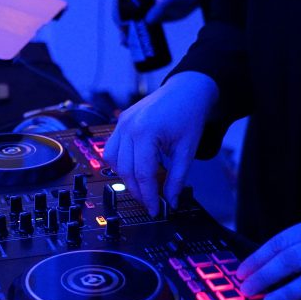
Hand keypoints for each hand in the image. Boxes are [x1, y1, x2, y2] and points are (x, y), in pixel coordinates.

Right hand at [103, 71, 217, 215]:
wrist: (186, 90)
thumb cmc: (189, 115)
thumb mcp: (186, 150)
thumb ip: (177, 178)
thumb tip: (171, 200)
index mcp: (146, 133)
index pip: (143, 174)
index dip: (149, 196)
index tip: (156, 209)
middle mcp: (128, 128)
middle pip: (126, 170)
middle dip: (137, 190)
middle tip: (150, 202)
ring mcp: (121, 124)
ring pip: (113, 161)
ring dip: (126, 177)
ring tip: (142, 186)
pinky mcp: (120, 122)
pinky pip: (112, 149)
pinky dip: (120, 162)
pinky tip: (134, 167)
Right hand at [113, 0, 197, 45]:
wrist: (190, 0)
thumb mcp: (168, 1)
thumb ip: (159, 8)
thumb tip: (148, 21)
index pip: (120, 3)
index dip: (116, 13)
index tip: (120, 24)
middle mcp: (138, 4)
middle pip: (123, 17)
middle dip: (121, 29)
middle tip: (125, 39)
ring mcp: (144, 13)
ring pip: (129, 25)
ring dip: (125, 35)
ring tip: (127, 45)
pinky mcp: (150, 21)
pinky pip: (138, 29)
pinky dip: (134, 37)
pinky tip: (133, 46)